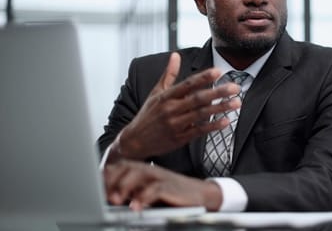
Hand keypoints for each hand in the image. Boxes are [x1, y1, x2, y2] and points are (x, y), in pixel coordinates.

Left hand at [104, 160, 222, 210]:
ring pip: (138, 175)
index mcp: (139, 169)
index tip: (91, 188)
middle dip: (112, 181)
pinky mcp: (169, 185)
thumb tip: (104, 197)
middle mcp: (147, 170)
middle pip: (125, 168)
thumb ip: (128, 191)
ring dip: (124, 187)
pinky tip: (136, 207)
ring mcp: (158, 176)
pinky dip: (143, 198)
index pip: (117, 168)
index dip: (104, 177)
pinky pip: (154, 189)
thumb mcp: (145, 192)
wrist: (196, 194)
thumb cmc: (168, 194)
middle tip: (103, 195)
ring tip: (116, 200)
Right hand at [107, 52, 241, 162]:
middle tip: (236, 87)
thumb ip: (169, 74)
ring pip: (201, 114)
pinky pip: (199, 131)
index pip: (188, 84)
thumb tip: (175, 55)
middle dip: (218, 92)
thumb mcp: (156, 93)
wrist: (134, 141)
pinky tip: (226, 121)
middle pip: (198, 98)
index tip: (219, 71)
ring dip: (220, 108)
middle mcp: (171, 109)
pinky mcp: (179, 138)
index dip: (204, 77)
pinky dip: (213, 126)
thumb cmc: (148, 114)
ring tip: (236, 103)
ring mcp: (175, 124)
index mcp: (166, 96)